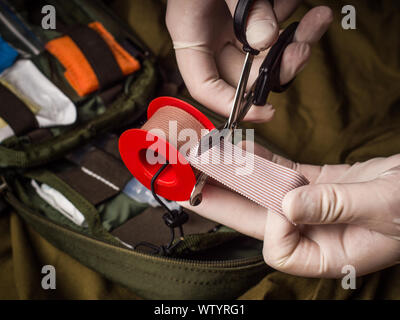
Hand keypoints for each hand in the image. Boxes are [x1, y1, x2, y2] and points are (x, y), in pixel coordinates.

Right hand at [166, 0, 332, 121]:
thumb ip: (241, 11)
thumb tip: (266, 39)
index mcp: (192, 35)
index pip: (204, 85)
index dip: (230, 104)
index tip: (262, 112)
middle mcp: (215, 36)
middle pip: (244, 73)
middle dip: (277, 69)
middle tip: (301, 52)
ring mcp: (239, 26)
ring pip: (268, 53)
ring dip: (296, 44)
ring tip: (316, 22)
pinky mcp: (261, 12)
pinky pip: (281, 27)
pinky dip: (298, 20)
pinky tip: (309, 9)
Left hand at [179, 141, 399, 277]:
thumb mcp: (381, 209)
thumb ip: (335, 207)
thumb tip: (288, 206)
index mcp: (327, 253)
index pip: (280, 248)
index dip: (275, 225)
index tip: (288, 202)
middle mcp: (312, 234)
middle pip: (256, 219)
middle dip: (222, 200)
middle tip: (188, 183)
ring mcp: (310, 208)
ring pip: (263, 194)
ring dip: (236, 177)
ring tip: (207, 160)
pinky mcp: (315, 186)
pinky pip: (281, 174)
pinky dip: (263, 161)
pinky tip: (241, 149)